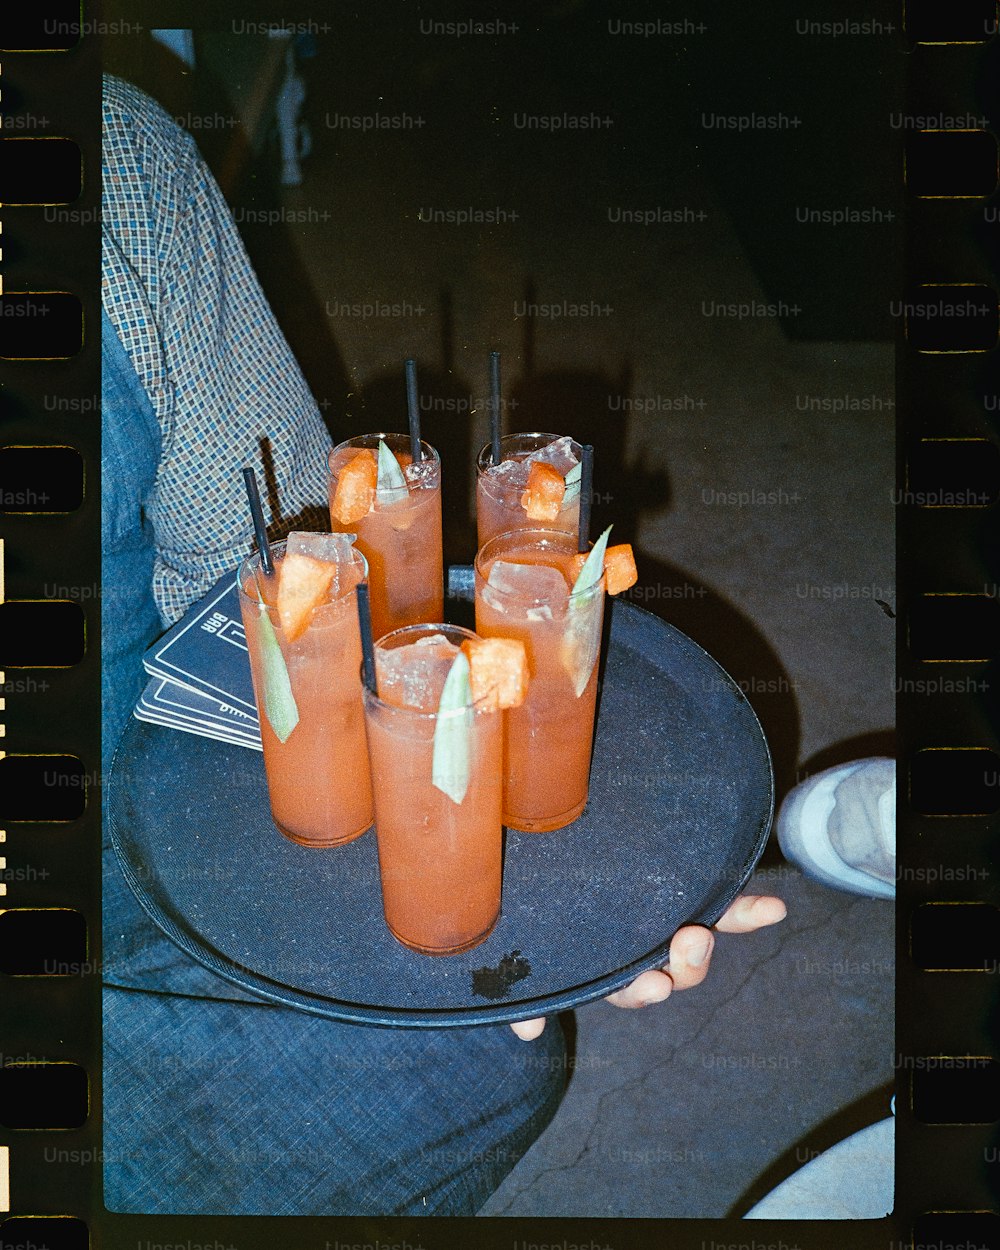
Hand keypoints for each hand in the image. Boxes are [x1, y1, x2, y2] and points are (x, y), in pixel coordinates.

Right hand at [509, 893, 786, 1039]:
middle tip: (689, 941)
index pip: (630, 990)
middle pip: (672, 974)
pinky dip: (750, 911)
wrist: (554, 853)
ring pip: (696, 946)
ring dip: (706, 946)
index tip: (655, 985)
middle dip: (684, 967)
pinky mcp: (695, 892)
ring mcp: (670, 922)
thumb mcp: (539, 955)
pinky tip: (775, 910)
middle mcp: (644, 951)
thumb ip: (533, 994)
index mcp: (612, 967)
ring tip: (704, 930)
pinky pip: (727, 906)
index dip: (643, 991)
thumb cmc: (546, 908)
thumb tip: (525, 1033)